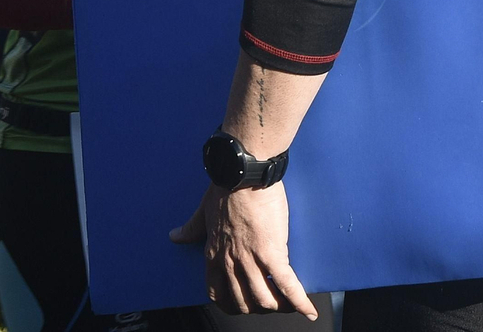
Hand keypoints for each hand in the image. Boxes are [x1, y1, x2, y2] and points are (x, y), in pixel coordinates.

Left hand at [172, 183, 316, 318]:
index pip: (218, 293)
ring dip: (278, 307)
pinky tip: (308, 310)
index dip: (232, 304)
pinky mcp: (273, 252)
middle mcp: (230, 263)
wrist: (244, 174)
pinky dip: (299, 301)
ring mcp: (251, 260)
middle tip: (270, 304)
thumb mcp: (203, 211)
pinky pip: (287, 284)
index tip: (242, 304)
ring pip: (264, 299)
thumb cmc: (225, 188)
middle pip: (243, 301)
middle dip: (257, 308)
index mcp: (214, 255)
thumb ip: (190, 228)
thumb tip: (174, 236)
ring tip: (289, 306)